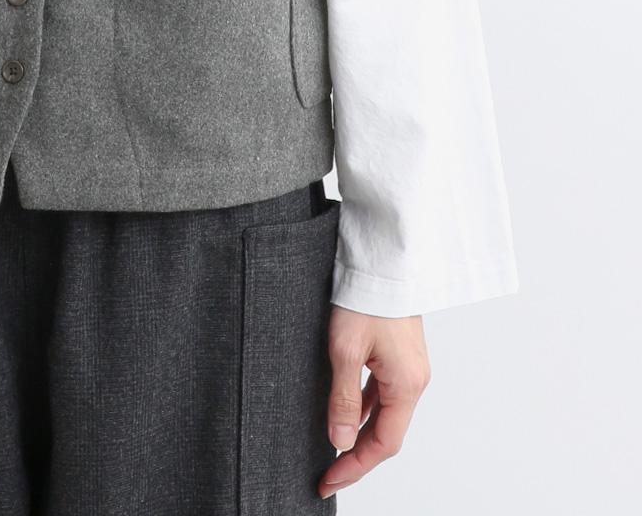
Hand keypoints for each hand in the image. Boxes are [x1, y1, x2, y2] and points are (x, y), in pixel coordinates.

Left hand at [318, 306, 430, 495]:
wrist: (382, 261)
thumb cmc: (365, 299)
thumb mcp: (345, 350)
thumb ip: (343, 399)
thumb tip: (340, 442)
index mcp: (407, 385)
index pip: (383, 444)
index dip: (356, 466)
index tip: (329, 480)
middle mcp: (415, 381)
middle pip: (387, 433)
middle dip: (357, 456)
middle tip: (328, 473)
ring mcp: (410, 368)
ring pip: (386, 414)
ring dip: (361, 433)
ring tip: (333, 449)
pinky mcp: (401, 355)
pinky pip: (384, 393)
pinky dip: (366, 408)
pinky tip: (347, 411)